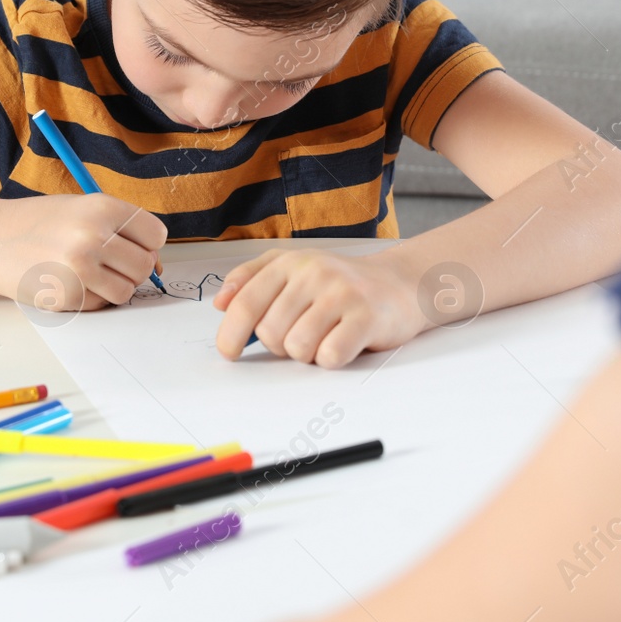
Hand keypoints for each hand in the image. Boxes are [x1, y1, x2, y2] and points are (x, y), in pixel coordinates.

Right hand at [0, 194, 166, 309]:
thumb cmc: (41, 223)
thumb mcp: (83, 209)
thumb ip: (121, 229)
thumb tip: (158, 263)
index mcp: (102, 207)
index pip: (156, 235)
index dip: (147, 243)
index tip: (133, 245)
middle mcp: (94, 236)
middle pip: (145, 265)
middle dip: (133, 267)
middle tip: (108, 261)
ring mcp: (81, 269)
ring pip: (128, 290)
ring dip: (114, 285)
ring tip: (89, 272)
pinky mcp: (68, 296)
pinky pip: (103, 304)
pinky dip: (93, 297)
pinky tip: (71, 281)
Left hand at [211, 248, 426, 367]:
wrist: (400, 284)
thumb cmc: (342, 284)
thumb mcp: (295, 270)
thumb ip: (252, 280)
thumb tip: (220, 302)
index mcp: (291, 262)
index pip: (246, 302)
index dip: (230, 334)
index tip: (229, 352)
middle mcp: (315, 273)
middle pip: (270, 332)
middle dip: (280, 345)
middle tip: (302, 334)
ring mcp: (342, 293)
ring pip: (297, 347)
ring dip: (307, 354)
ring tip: (324, 337)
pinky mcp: (367, 317)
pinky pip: (329, 356)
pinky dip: (331, 359)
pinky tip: (342, 343)